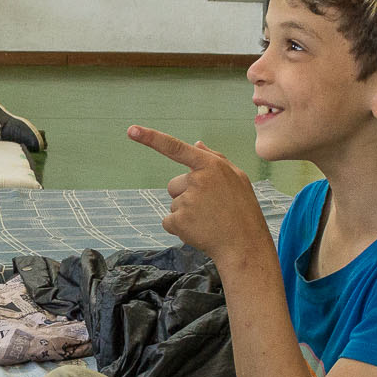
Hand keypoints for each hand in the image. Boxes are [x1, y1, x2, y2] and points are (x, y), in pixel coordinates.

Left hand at [128, 125, 264, 259]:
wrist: (245, 246)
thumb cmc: (242, 211)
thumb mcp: (237, 178)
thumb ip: (216, 158)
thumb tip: (196, 143)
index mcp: (211, 165)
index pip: (175, 148)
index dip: (151, 138)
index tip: (131, 130)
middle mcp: (197, 180)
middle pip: (173, 185)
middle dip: (185, 195)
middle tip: (209, 209)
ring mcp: (187, 201)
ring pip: (174, 204)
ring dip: (185, 213)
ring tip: (209, 221)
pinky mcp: (179, 221)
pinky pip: (168, 221)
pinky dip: (179, 228)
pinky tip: (199, 231)